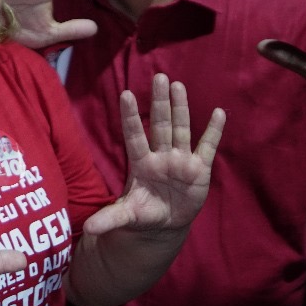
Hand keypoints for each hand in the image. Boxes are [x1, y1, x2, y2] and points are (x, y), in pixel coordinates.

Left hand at [84, 74, 224, 236]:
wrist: (165, 223)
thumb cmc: (143, 213)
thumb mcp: (126, 217)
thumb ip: (109, 219)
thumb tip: (87, 229)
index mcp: (141, 164)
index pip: (134, 135)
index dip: (131, 117)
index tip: (126, 94)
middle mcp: (161, 156)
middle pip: (160, 124)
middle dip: (160, 102)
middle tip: (159, 76)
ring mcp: (181, 160)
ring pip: (181, 129)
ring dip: (181, 108)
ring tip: (178, 85)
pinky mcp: (199, 169)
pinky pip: (207, 147)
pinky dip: (213, 131)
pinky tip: (219, 112)